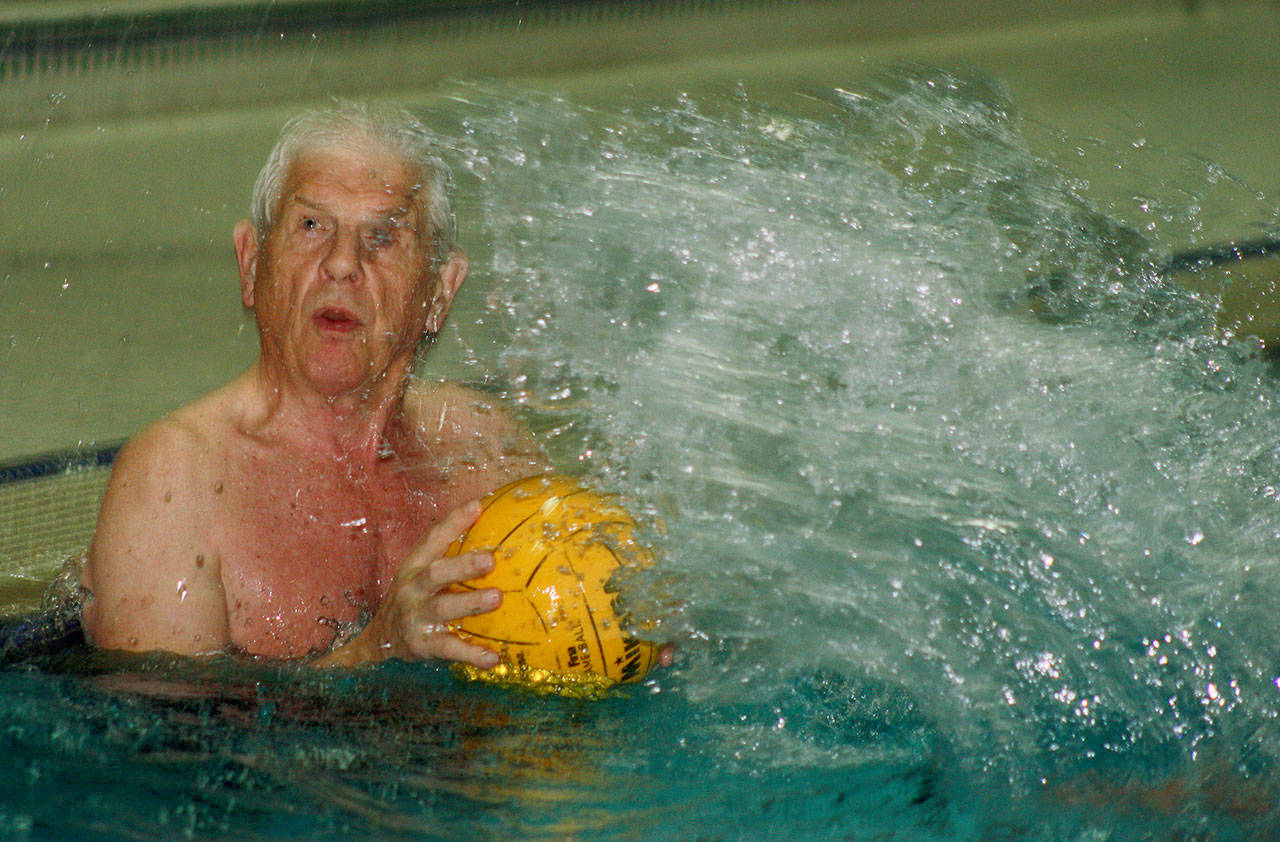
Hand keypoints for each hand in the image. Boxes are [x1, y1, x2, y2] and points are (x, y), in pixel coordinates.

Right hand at [317, 501, 501, 667]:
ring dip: (469, 603)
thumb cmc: (410, 603)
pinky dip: (470, 653)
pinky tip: (493, 657)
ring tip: (496, 598)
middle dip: (462, 565)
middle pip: (436, 573)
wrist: (376, 646)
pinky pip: (448, 648)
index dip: (454, 522)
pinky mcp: (421, 645)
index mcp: (414, 568)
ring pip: (442, 608)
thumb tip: (492, 543)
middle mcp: (412, 589)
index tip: (478, 506)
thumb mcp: (419, 577)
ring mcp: (415, 617)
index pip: (433, 540)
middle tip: (490, 559)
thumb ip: (448, 561)